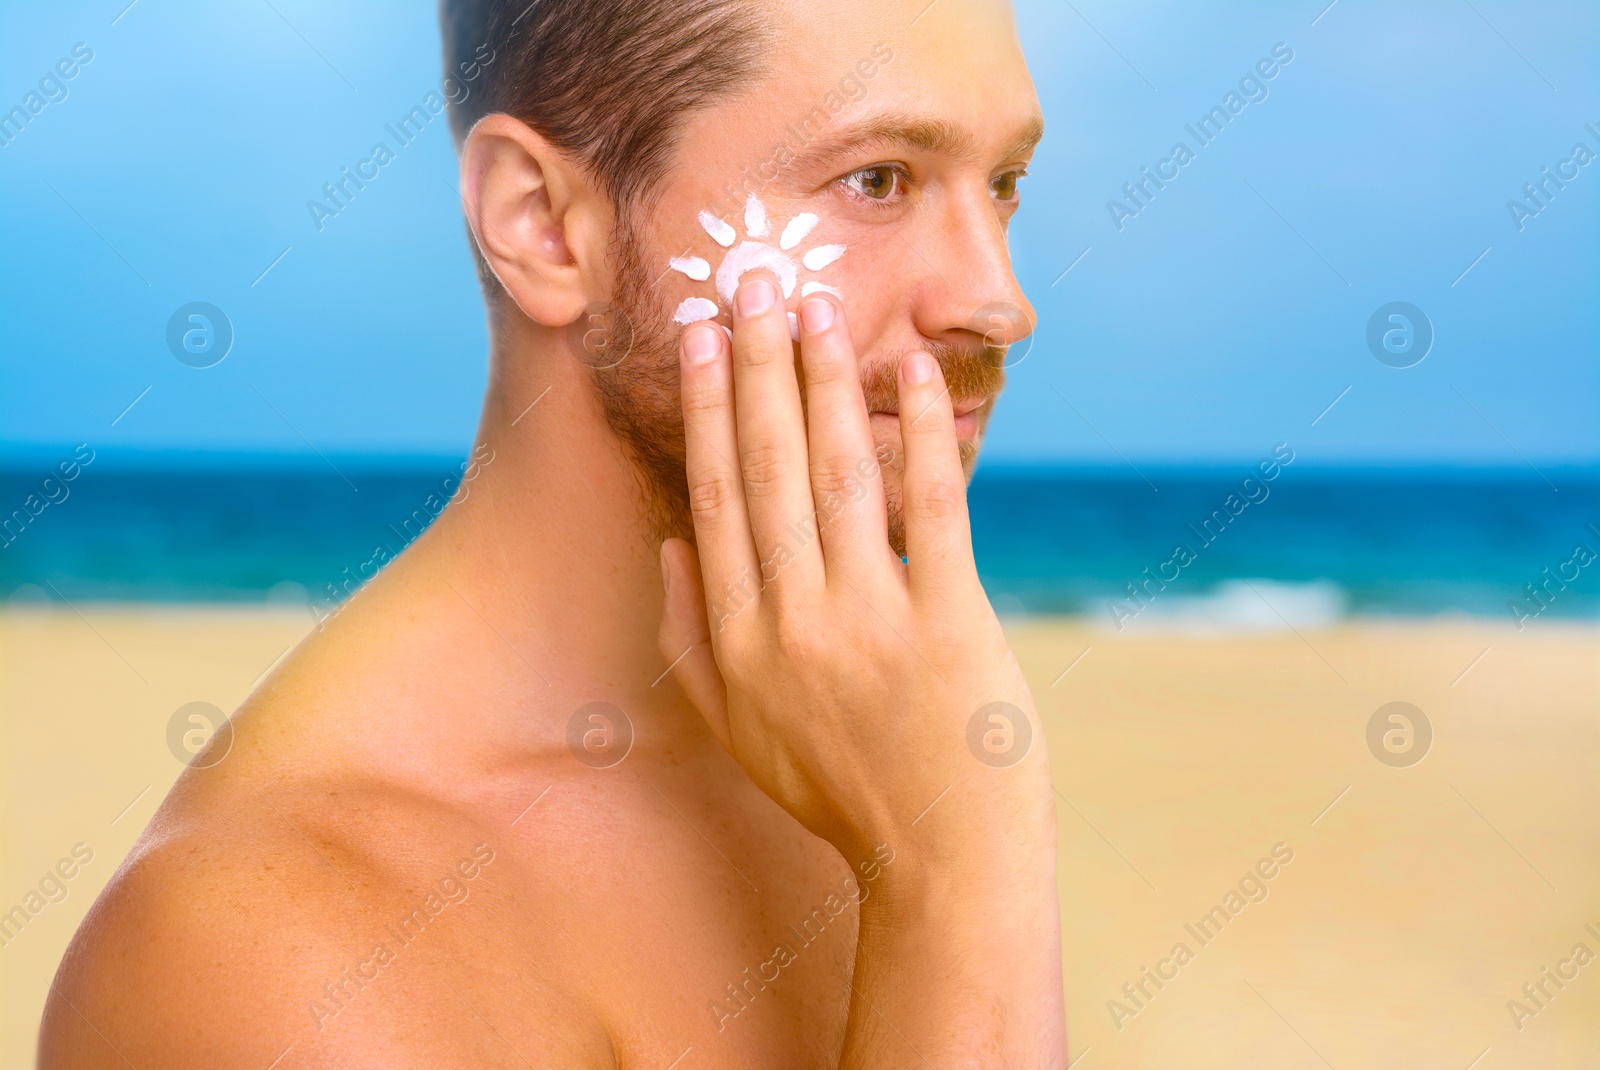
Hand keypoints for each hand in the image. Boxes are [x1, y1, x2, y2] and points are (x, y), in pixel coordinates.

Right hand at [657, 272, 1051, 863]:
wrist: (941, 859)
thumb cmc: (841, 790)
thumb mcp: (741, 731)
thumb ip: (692, 640)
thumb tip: (669, 544)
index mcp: (740, 642)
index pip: (715, 498)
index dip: (708, 411)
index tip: (699, 339)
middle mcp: (793, 622)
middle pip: (769, 470)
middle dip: (757, 368)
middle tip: (752, 285)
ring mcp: (872, 621)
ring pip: (837, 476)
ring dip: (825, 383)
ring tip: (814, 309)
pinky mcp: (949, 624)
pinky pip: (932, 509)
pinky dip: (924, 434)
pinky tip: (912, 370)